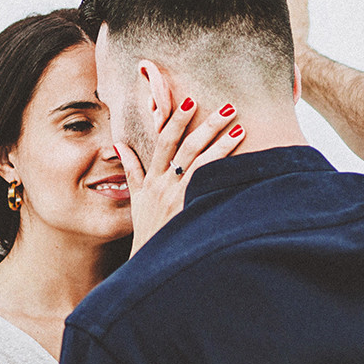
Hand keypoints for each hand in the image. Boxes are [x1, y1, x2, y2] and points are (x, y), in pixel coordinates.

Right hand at [114, 96, 243, 254]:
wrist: (152, 263)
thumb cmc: (147, 231)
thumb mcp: (136, 199)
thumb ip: (131, 171)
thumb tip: (120, 145)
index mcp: (152, 180)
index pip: (164, 141)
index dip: (175, 119)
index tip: (189, 100)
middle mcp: (165, 186)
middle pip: (187, 147)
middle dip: (207, 124)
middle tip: (228, 106)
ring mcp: (179, 198)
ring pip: (202, 164)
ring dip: (222, 144)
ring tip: (241, 127)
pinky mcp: (191, 211)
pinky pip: (209, 186)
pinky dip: (225, 172)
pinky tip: (243, 162)